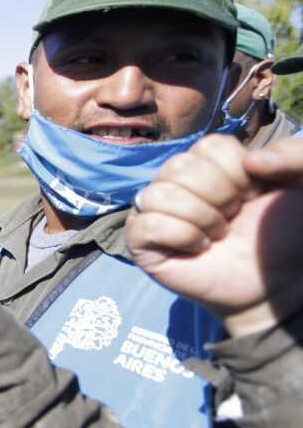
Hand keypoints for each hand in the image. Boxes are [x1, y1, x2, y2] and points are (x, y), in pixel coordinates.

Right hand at [127, 134, 302, 335]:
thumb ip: (296, 155)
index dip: (237, 173)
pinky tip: (198, 248)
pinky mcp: (140, 242)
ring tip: (216, 235)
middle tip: (232, 218)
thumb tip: (252, 159)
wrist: (274, 281)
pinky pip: (146, 224)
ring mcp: (154, 211)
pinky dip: (180, 236)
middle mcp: (177, 182)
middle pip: (179, 166)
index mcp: (209, 163)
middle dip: (218, 196)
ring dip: (199, 218)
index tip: (252, 196)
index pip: (208, 146)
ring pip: (158, 193)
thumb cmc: (284, 234)